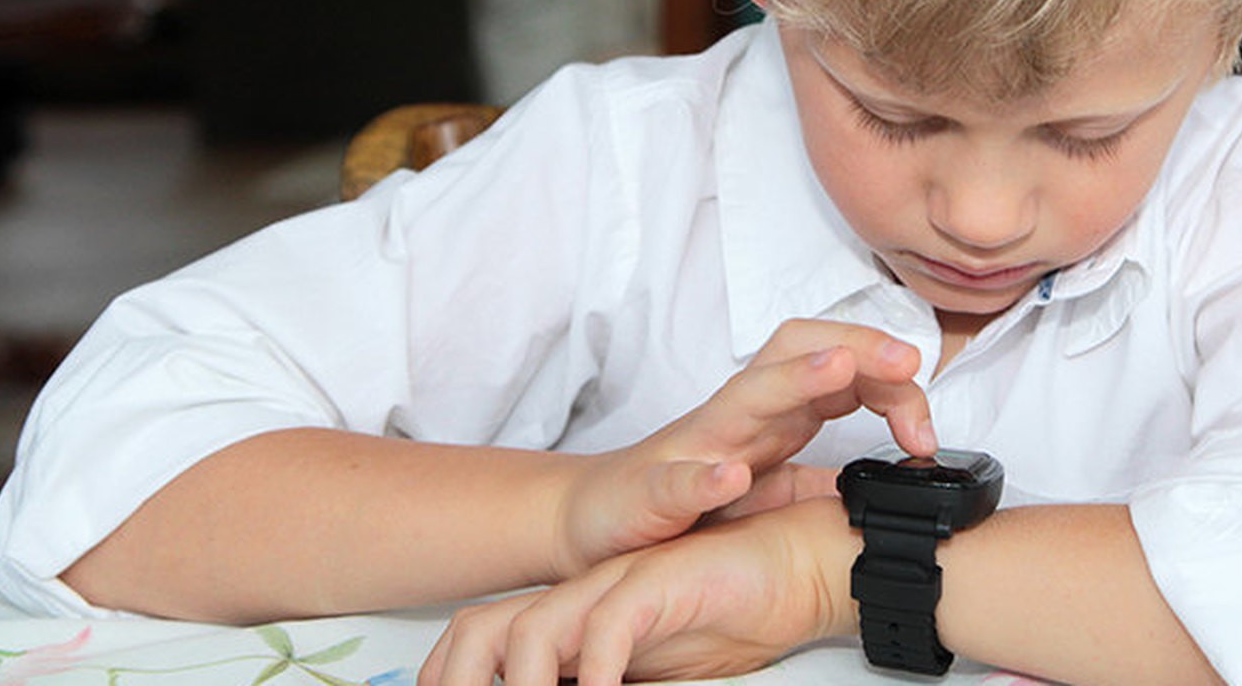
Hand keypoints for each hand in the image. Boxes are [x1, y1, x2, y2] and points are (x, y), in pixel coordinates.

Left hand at [419, 499, 855, 685]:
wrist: (796, 567)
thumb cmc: (728, 621)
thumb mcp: (648, 674)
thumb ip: (600, 681)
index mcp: (567, 619)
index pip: (475, 644)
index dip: (446, 676)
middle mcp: (578, 598)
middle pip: (480, 632)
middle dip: (457, 679)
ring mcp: (613, 587)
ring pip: (530, 633)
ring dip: (519, 685)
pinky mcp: (657, 583)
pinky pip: (607, 629)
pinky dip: (593, 670)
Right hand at [554, 320, 933, 577]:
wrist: (594, 526)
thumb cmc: (681, 500)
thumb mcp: (769, 491)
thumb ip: (820, 481)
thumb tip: (884, 486)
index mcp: (772, 417)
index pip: (838, 372)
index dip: (891, 386)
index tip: (926, 430)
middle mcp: (738, 418)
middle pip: (798, 357)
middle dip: (856, 351)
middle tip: (908, 361)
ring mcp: (693, 447)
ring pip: (745, 398)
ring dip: (794, 380)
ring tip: (837, 371)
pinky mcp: (652, 490)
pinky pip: (678, 477)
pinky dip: (706, 475)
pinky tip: (733, 475)